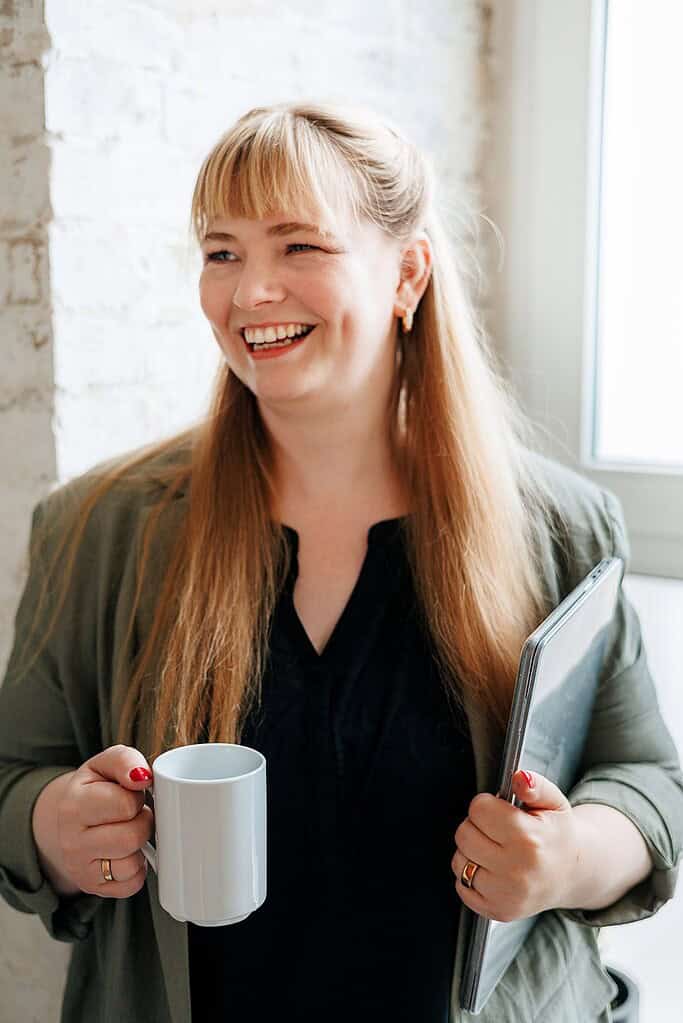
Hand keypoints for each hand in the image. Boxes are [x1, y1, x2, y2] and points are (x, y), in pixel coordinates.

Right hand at [32, 744, 154, 898]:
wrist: (70, 820)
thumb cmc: (95, 789)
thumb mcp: (105, 764)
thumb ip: (125, 761)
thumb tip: (143, 777)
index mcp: (73, 805)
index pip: (126, 805)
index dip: (137, 797)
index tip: (130, 795)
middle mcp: (71, 842)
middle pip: (132, 836)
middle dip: (142, 821)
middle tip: (133, 815)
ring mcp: (81, 870)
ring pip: (132, 863)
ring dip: (140, 846)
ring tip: (128, 831)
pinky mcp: (95, 889)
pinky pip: (133, 884)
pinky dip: (137, 868)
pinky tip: (125, 853)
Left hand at [451, 770, 578, 921]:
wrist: (572, 873)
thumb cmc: (557, 834)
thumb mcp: (554, 802)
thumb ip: (535, 785)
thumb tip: (519, 777)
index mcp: (529, 839)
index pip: (479, 809)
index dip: (487, 804)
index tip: (500, 810)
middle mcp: (516, 871)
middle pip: (464, 834)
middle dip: (476, 826)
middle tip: (497, 830)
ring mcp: (506, 895)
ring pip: (459, 861)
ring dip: (471, 851)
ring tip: (495, 849)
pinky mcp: (497, 912)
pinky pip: (461, 886)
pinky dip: (471, 875)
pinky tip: (492, 870)